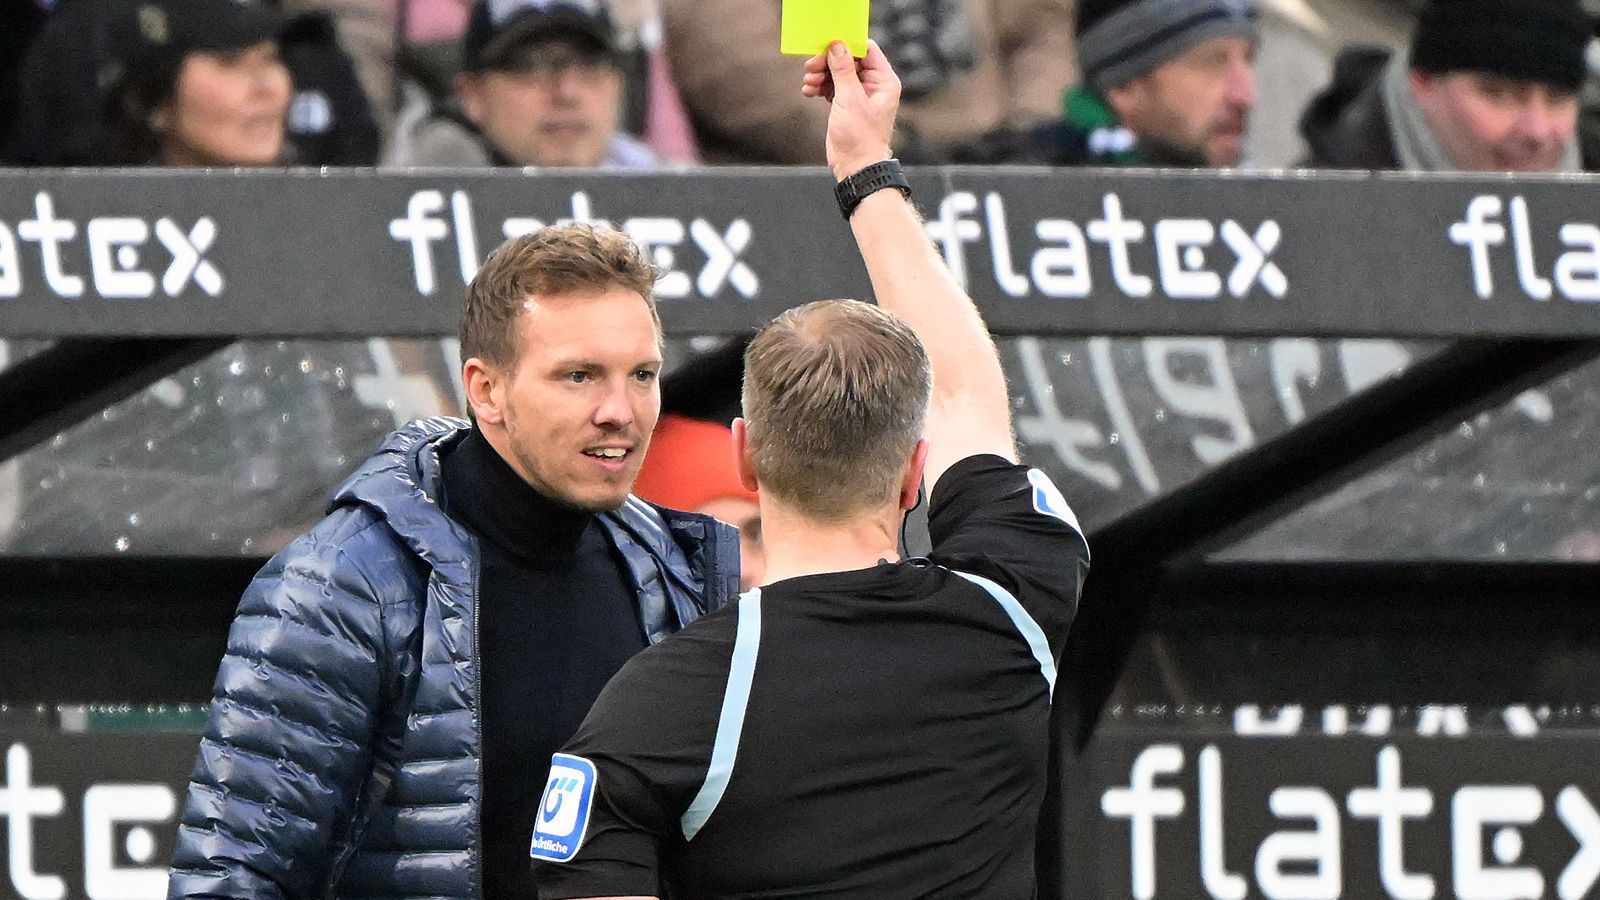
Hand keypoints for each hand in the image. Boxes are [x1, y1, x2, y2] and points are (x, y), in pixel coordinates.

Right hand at [801, 39, 900, 180]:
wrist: (856, 167)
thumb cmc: (860, 137)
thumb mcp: (849, 99)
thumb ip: (842, 70)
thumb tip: (837, 46)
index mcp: (884, 81)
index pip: (866, 50)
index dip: (846, 46)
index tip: (826, 47)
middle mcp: (874, 85)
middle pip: (849, 60)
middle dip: (828, 63)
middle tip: (811, 67)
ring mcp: (860, 95)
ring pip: (838, 73)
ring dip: (821, 75)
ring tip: (809, 83)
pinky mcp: (847, 104)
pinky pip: (832, 87)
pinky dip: (820, 87)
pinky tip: (809, 91)